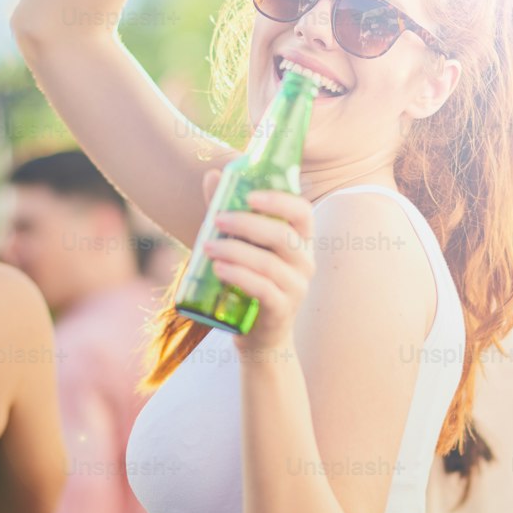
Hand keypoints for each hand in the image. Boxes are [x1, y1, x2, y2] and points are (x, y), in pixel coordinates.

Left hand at [200, 170, 314, 353]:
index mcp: (300, 241)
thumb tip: (212, 175)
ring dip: (235, 250)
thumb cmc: (250, 283)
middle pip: (283, 236)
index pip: (302, 212)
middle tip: (217, 219)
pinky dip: (238, 275)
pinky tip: (218, 268)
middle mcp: (305, 262)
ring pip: (269, 263)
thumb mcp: (241, 246)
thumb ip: (229, 213)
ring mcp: (296, 288)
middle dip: (248, 224)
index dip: (279, 200)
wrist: (260, 337)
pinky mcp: (282, 310)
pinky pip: (262, 289)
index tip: (250, 195)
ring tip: (207, 246)